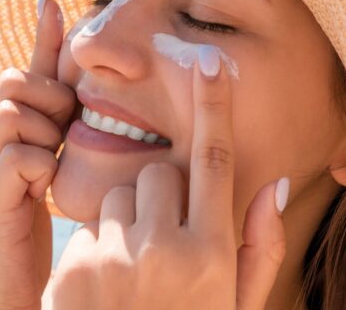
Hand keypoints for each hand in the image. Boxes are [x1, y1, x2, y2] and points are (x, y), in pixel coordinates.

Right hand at [0, 0, 74, 309]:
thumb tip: (82, 110)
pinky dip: (38, 165)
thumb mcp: (48, 185)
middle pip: (12, 80)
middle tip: (64, 129)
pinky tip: (48, 188)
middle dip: (47, 93)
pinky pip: (16, 156)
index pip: (23, 75)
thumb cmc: (28, 246)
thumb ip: (61, 145)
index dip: (40, 38)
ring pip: (12, 109)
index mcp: (6, 143)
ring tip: (55, 159)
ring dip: (44, 127)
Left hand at [48, 45, 288, 308]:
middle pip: (158, 174)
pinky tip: (105, 294)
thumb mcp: (237, 306)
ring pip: (118, 197)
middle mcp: (165, 251)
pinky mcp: (72, 271)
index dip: (213, 106)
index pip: (215, 162)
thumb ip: (260, 247)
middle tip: (163, 245)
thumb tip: (273, 181)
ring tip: (134, 277)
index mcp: (213, 255)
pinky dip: (98, 249)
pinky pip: (87, 230)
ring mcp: (114, 261)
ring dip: (127, 223)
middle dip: (161, 196)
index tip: (208, 61)